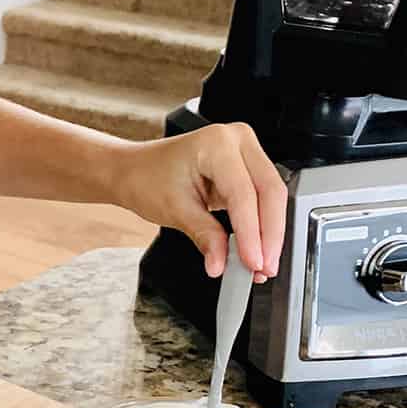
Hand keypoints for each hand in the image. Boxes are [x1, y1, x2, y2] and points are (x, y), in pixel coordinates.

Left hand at [114, 122, 286, 282]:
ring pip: (272, 196)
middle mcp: (236, 140)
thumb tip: (222, 263)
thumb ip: (205, 236)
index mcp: (217, 143)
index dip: (251, 232)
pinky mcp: (246, 167)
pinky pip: (263, 198)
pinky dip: (261, 225)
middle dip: (268, 235)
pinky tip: (258, 248)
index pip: (244, 193)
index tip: (253, 262)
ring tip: (262, 264)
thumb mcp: (175, 210)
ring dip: (269, 233)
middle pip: (269, 192)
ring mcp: (244, 151)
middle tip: (264, 267)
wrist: (134, 171)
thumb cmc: (146, 178)